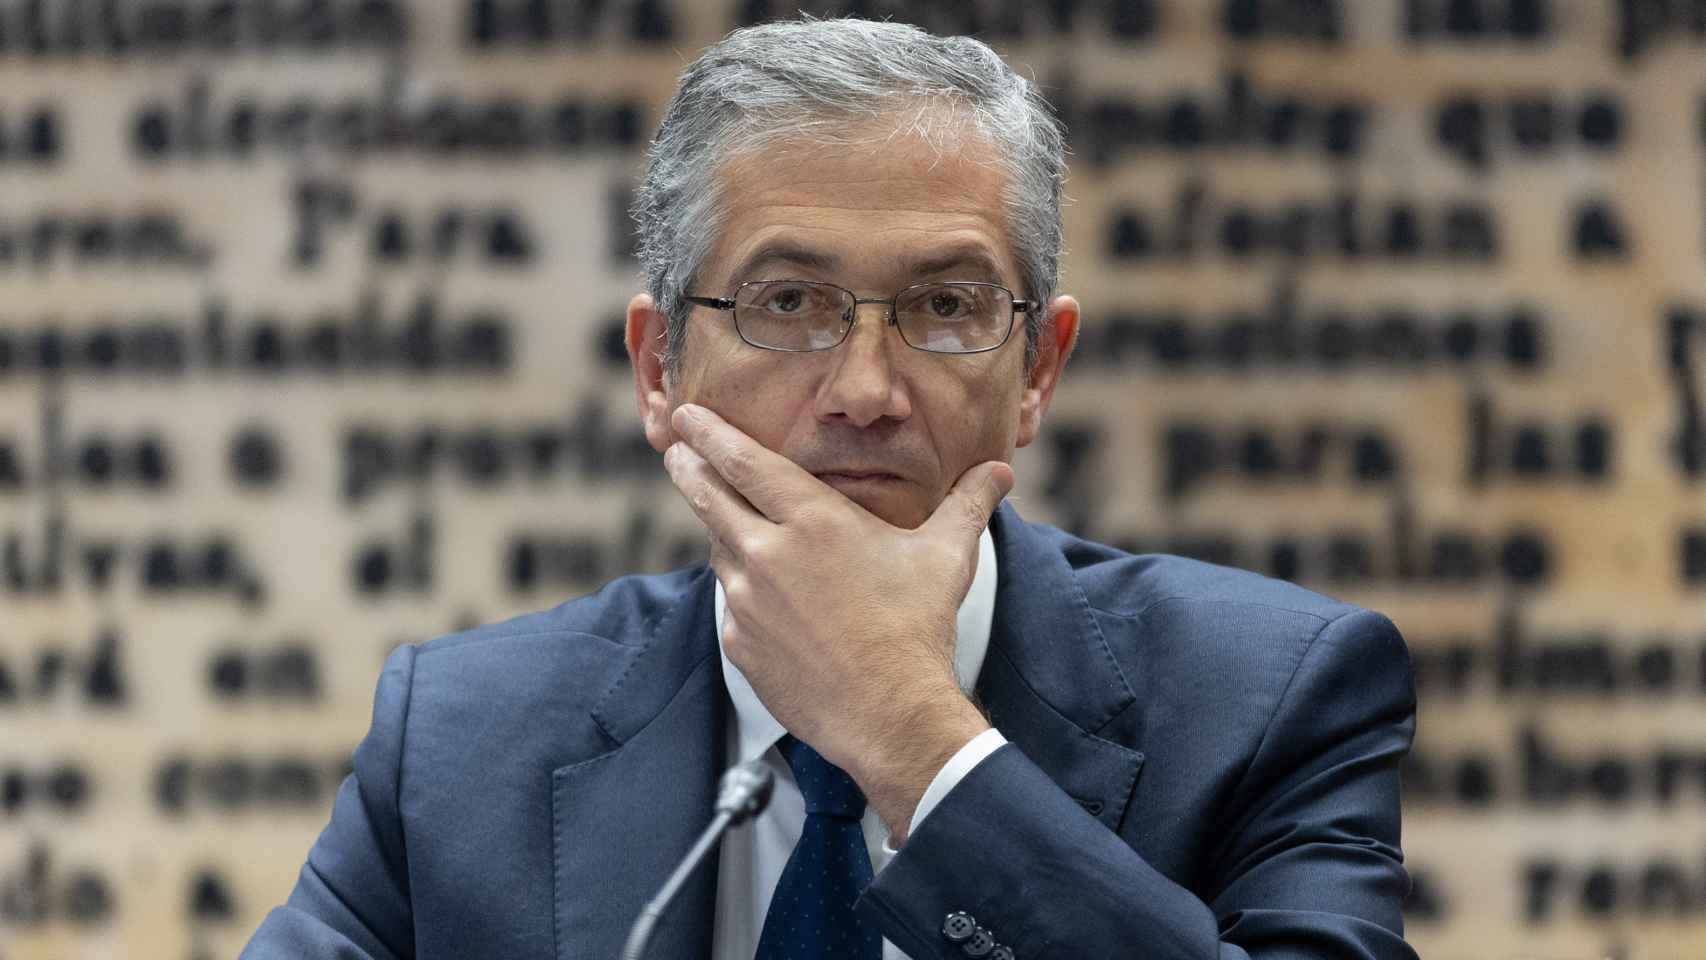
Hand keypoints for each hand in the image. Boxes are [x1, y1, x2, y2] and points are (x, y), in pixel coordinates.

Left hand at [663, 403, 1010, 835]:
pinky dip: (740, 593)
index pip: (743, 461)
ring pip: (719, 552)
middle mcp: (767, 553)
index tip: (687, 415)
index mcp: (812, 519)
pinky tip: (761, 598)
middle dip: (688, 467)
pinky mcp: (740, 644)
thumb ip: (967, 504)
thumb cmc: (918, 628)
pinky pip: (731, 605)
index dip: (710, 432)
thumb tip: (1000, 470)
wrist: (890, 715)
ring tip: (727, 524)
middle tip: (676, 450)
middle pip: (709, 496)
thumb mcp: (947, 556)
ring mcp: (747, 601)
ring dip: (721, 534)